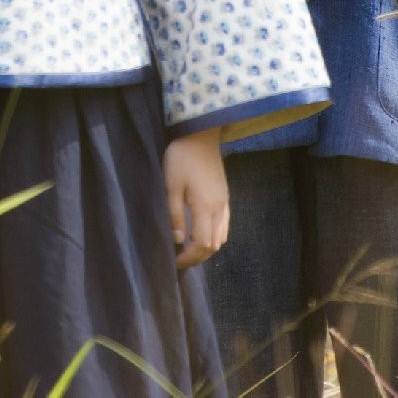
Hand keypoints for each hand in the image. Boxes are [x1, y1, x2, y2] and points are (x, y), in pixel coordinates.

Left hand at [163, 128, 228, 266]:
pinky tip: (202, 234)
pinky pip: (224, 225)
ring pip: (221, 237)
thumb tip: (178, 240)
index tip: (175, 261)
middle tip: (181, 260)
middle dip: (197, 257)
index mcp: (204, 206)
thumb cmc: (181, 159)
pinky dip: (215, 236)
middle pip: (214, 245)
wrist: (200, 136)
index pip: (201, 244)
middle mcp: (219, 208)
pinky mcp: (225, 196)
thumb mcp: (172, 186)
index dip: (189, 257)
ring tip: (190, 250)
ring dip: (207, 248)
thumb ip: (175, 215)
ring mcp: (225, 202)